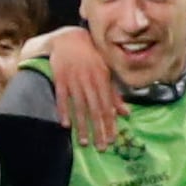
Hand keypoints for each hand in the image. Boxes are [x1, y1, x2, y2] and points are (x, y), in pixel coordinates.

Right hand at [44, 21, 124, 146]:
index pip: (108, 105)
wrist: (69, 39)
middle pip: (95, 109)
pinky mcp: (59, 79)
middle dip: (98, 129)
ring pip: (79, 107)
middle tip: (101, 147)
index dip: (110, 123)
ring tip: (84, 142)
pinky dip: (63, 111)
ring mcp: (73, 80)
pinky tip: (66, 125)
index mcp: (103, 79)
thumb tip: (126, 113)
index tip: (112, 139)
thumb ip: (115, 93)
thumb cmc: (91, 56)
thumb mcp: (106, 72)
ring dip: (82, 125)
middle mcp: (89, 81)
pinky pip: (61, 98)